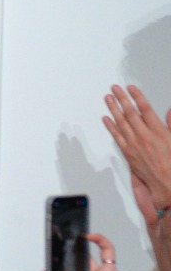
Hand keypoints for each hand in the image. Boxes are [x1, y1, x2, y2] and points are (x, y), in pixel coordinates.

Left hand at [103, 85, 170, 224]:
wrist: (168, 183)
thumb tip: (170, 111)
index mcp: (158, 132)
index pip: (145, 109)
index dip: (137, 97)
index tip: (131, 88)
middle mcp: (144, 137)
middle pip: (130, 113)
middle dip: (122, 99)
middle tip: (114, 89)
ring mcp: (134, 145)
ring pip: (121, 123)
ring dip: (113, 109)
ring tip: (108, 99)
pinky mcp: (128, 153)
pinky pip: (117, 136)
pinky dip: (111, 126)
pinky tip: (105, 119)